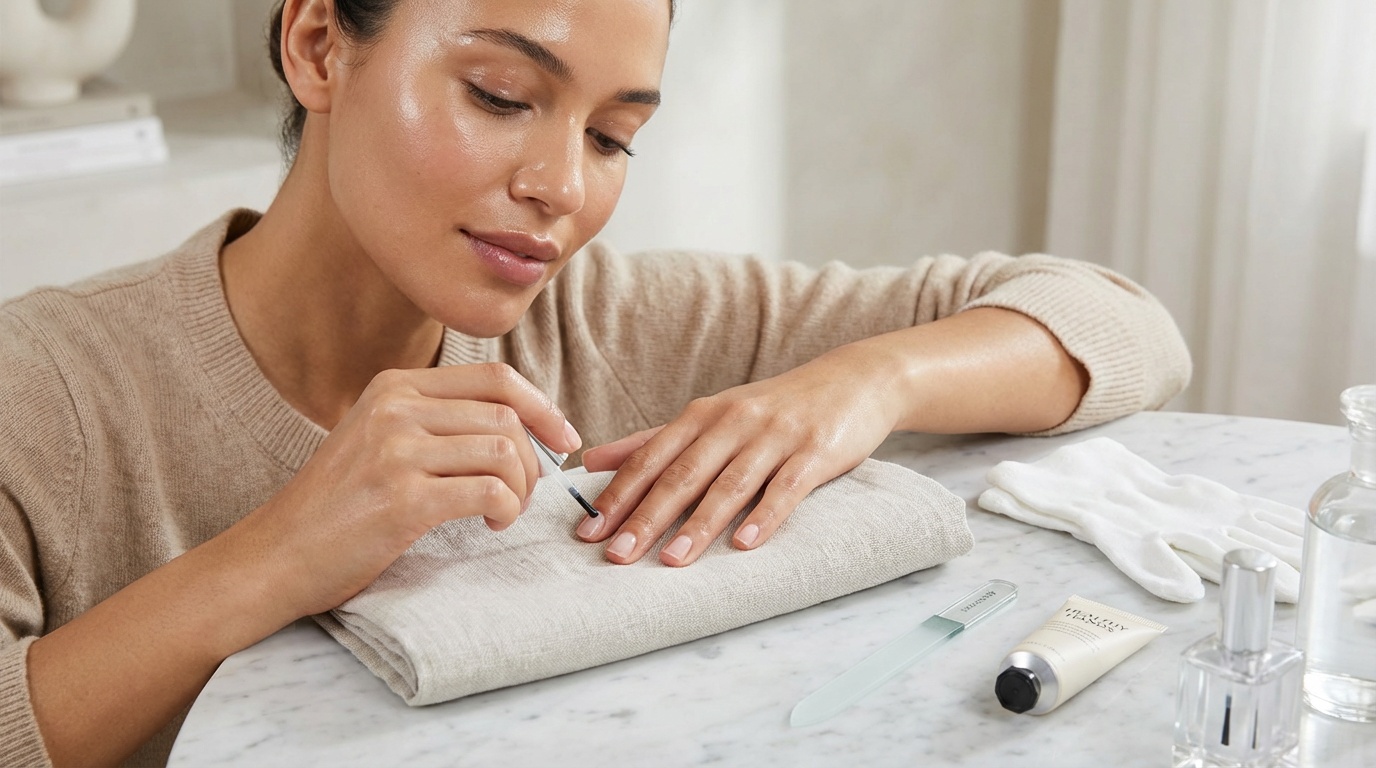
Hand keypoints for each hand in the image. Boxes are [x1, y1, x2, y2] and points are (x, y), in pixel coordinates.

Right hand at [226, 363, 578, 617]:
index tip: (564, 438)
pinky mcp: (402, 498)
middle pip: (506, 415)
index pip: (495, 378)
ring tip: (503, 511)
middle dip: (534, 457)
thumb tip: (519, 428)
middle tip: (525, 492)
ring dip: (520, 487)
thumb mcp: (378, 440)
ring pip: (503, 450)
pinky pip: (488, 491)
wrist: (275, 556)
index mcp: (394, 387)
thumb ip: (434, 422)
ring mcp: (396, 451)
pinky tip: (490, 524)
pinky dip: (505, 509)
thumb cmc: (336, 508)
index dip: (542, 406)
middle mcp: (395, 408)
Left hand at [574, 343, 904, 565]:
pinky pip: (786, 487)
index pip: (651, 458)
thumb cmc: (774, 407)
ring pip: (730, 484)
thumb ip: (654, 439)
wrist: (852, 381)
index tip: (588, 531)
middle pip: (683, 474)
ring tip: (672, 561)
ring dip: (699, 525)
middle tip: (617, 554)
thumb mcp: (713, 415)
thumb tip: (593, 460)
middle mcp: (734, 421)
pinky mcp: (815, 451)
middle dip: (647, 516)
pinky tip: (745, 544)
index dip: (618, 494)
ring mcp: (775, 436)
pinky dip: (765, 516)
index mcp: (703, 415)